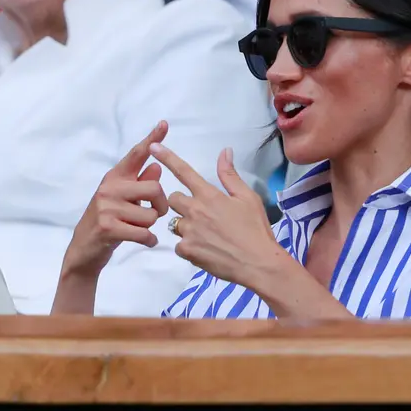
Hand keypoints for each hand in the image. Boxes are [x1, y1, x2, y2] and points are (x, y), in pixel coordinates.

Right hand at [61, 121, 170, 279]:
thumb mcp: (122, 200)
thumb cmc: (108, 222)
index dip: (151, 139)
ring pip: (151, 215)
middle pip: (155, 188)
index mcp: (115, 177)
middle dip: (161, 206)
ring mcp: (107, 207)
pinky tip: (144, 241)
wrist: (84, 250)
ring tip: (138, 229)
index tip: (164, 124)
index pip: (136, 155)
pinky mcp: (108, 227)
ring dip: (151, 226)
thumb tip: (157, 165)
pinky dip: (149, 240)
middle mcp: (110, 187)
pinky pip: (144, 233)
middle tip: (155, 215)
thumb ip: (139, 183)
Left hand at [151, 143, 278, 286]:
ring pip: (174, 223)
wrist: (257, 263)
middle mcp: (194, 210)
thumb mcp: (248, 198)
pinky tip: (206, 250)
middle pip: (173, 199)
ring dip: (186, 226)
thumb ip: (230, 175)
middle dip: (182, 203)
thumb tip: (225, 151)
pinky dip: (189, 247)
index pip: (183, 172)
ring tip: (207, 235)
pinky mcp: (187, 251)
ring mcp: (188, 231)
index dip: (167, 157)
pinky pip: (179, 245)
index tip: (153, 147)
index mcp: (209, 195)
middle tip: (201, 214)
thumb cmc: (256, 229)